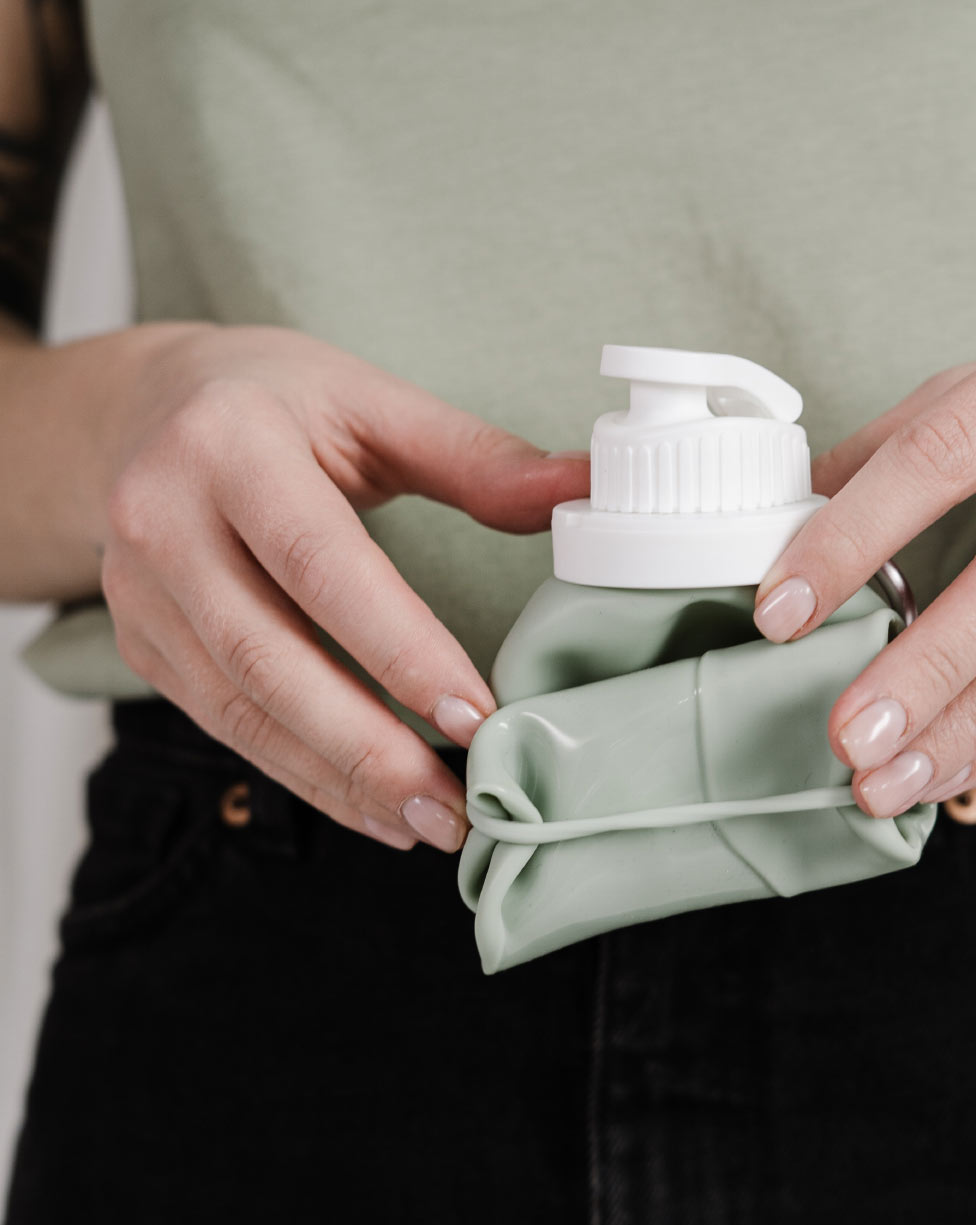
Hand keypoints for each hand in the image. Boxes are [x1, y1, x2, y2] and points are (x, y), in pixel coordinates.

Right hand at [98, 323, 588, 848]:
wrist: (146, 408)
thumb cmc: (276, 402)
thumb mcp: (372, 402)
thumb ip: (477, 457)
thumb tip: (586, 486)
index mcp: (229, 444)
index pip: (319, 563)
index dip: (398, 649)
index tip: (475, 715)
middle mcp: (162, 518)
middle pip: (266, 655)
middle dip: (367, 747)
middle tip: (457, 805)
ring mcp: (140, 590)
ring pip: (240, 708)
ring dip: (339, 780)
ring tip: (430, 822)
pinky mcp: (140, 644)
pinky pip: (225, 726)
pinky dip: (304, 775)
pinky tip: (373, 806)